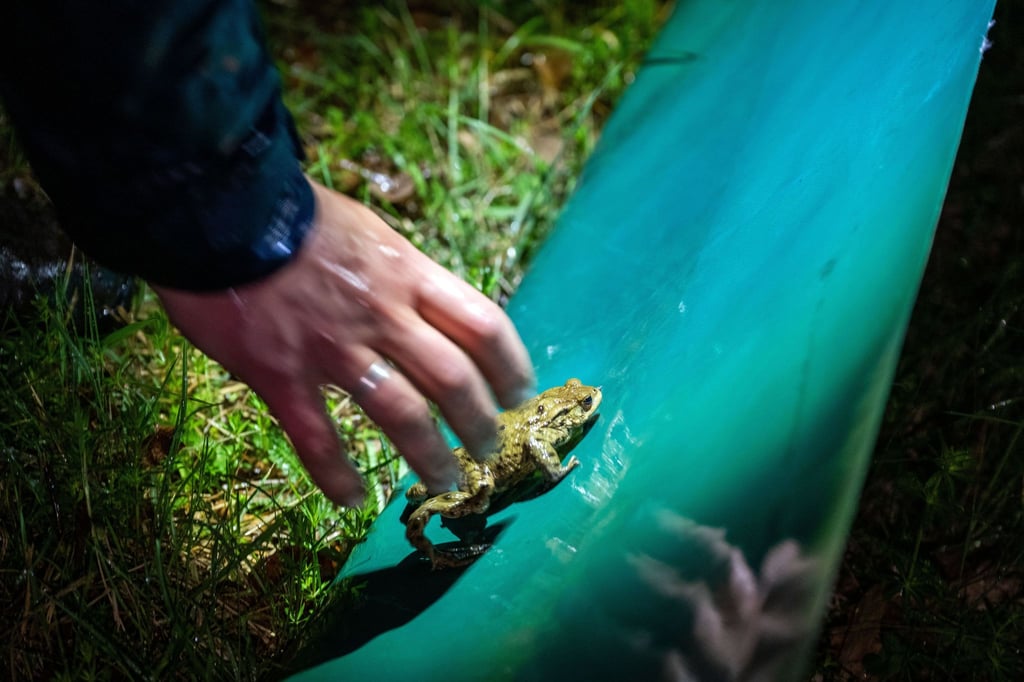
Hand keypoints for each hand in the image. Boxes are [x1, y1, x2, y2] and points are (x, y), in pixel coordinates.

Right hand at [153, 180, 534, 505]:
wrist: (214, 206)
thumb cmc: (291, 213)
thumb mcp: (368, 231)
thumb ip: (400, 274)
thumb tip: (428, 308)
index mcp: (408, 273)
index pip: (483, 325)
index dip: (511, 366)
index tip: (521, 394)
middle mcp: (383, 312)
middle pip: (453, 378)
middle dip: (481, 422)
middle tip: (491, 451)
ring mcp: (332, 347)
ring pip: (400, 413)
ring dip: (430, 456)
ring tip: (446, 484)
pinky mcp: (280, 373)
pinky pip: (317, 437)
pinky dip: (336, 474)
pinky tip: (352, 500)